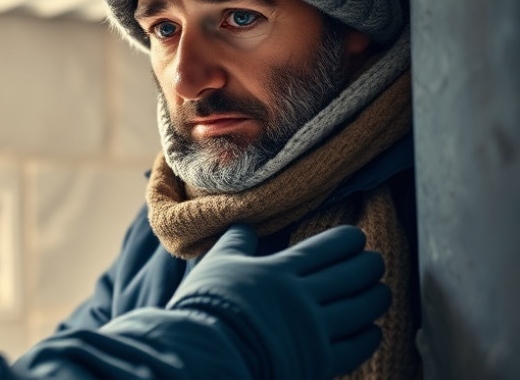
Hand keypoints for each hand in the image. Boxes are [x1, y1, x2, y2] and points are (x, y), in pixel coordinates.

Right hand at [168, 224, 389, 379]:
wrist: (208, 352)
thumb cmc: (206, 305)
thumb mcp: (217, 264)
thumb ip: (235, 243)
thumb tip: (245, 227)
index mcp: (281, 269)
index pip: (326, 248)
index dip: (348, 241)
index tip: (357, 238)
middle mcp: (304, 296)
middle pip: (350, 276)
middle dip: (368, 266)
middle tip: (375, 262)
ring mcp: (314, 330)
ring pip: (360, 309)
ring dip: (376, 297)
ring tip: (383, 292)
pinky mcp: (317, 362)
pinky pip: (355, 347)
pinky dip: (369, 336)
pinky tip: (373, 331)